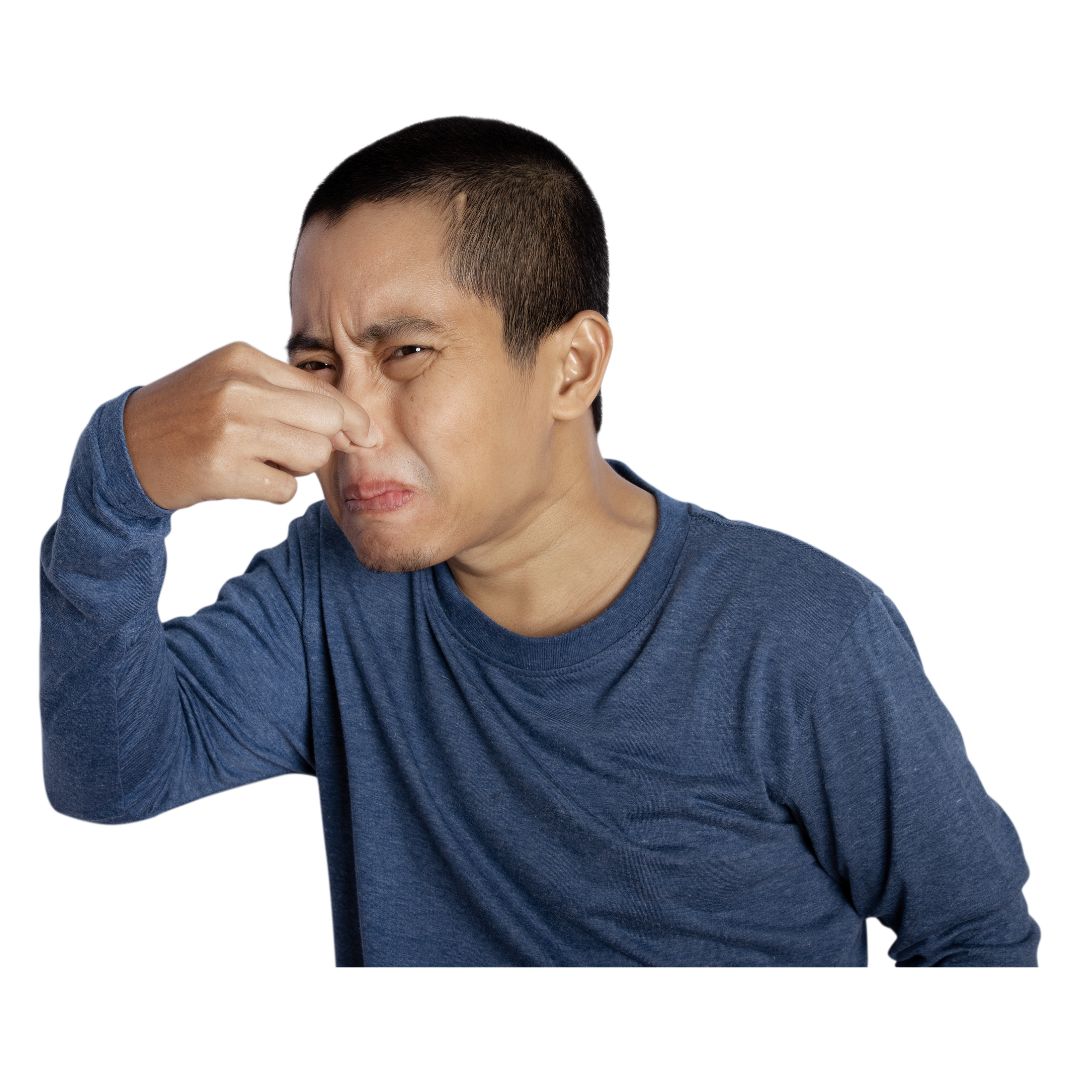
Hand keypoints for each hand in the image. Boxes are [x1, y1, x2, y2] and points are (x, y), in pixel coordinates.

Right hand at [121, 340, 374, 510]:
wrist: (125, 449)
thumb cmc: (189, 414)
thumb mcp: (231, 382)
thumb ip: (289, 395)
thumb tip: (359, 428)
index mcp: (243, 358)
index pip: (323, 390)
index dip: (351, 417)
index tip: (364, 435)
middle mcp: (238, 389)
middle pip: (328, 422)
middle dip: (326, 441)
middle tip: (296, 448)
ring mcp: (231, 430)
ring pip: (312, 456)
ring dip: (296, 466)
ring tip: (259, 457)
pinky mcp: (223, 471)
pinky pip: (287, 489)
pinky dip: (275, 489)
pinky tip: (244, 477)